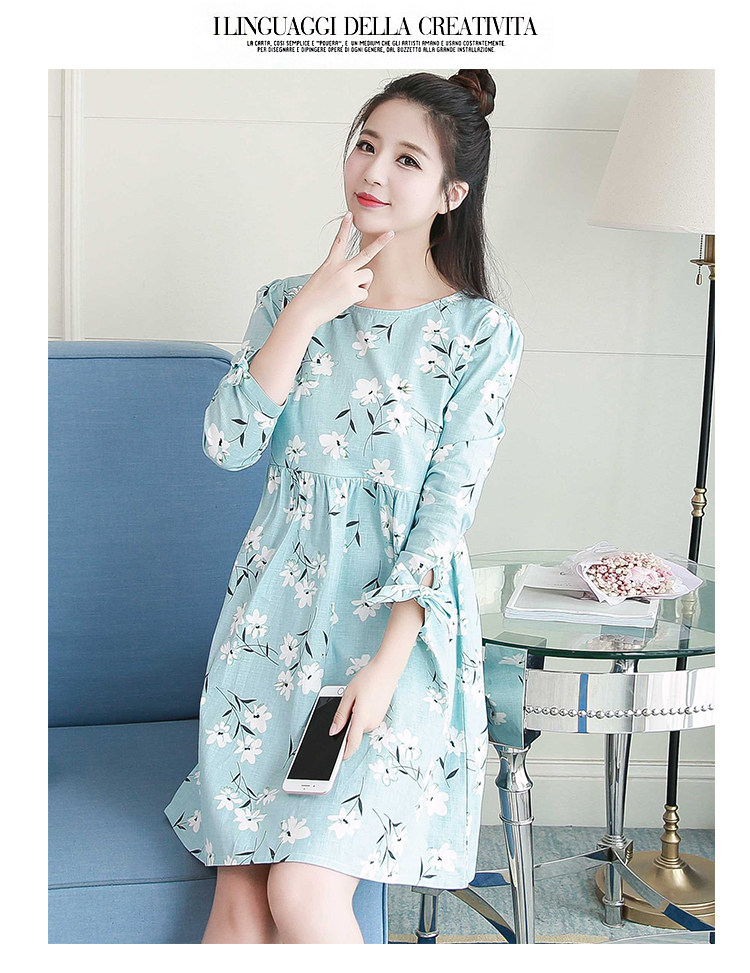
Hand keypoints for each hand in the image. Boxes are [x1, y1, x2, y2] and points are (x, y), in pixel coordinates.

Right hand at [291, 212, 394, 329]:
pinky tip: (345, 300)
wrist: (305, 310)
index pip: (339, 241)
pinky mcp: (352, 292)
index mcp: (331, 263)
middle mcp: (341, 268)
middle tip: (391, 233)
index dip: (345, 227)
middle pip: (366, 253)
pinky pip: (365, 293)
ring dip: (363, 284)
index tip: (350, 214)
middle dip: (380, 243)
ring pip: (368, 276)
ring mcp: (348, 279)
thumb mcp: (322, 278)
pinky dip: (358, 299)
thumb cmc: (312, 297)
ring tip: (347, 292)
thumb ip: (339, 274)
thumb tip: (356, 282)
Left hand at [329, 658, 399, 760]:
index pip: (352, 743)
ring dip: (354, 719)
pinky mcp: (380, 717)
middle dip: (346, 726)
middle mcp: (371, 723)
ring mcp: (377, 720)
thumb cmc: (367, 679)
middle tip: (345, 707)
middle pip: (354, 733)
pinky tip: (362, 701)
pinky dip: (360, 716)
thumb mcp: (348, 695)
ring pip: (359, 727)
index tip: (337, 759)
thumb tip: (333, 732)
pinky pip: (366, 721)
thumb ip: (340, 716)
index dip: (344, 753)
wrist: (387, 671)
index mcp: (362, 718)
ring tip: (356, 700)